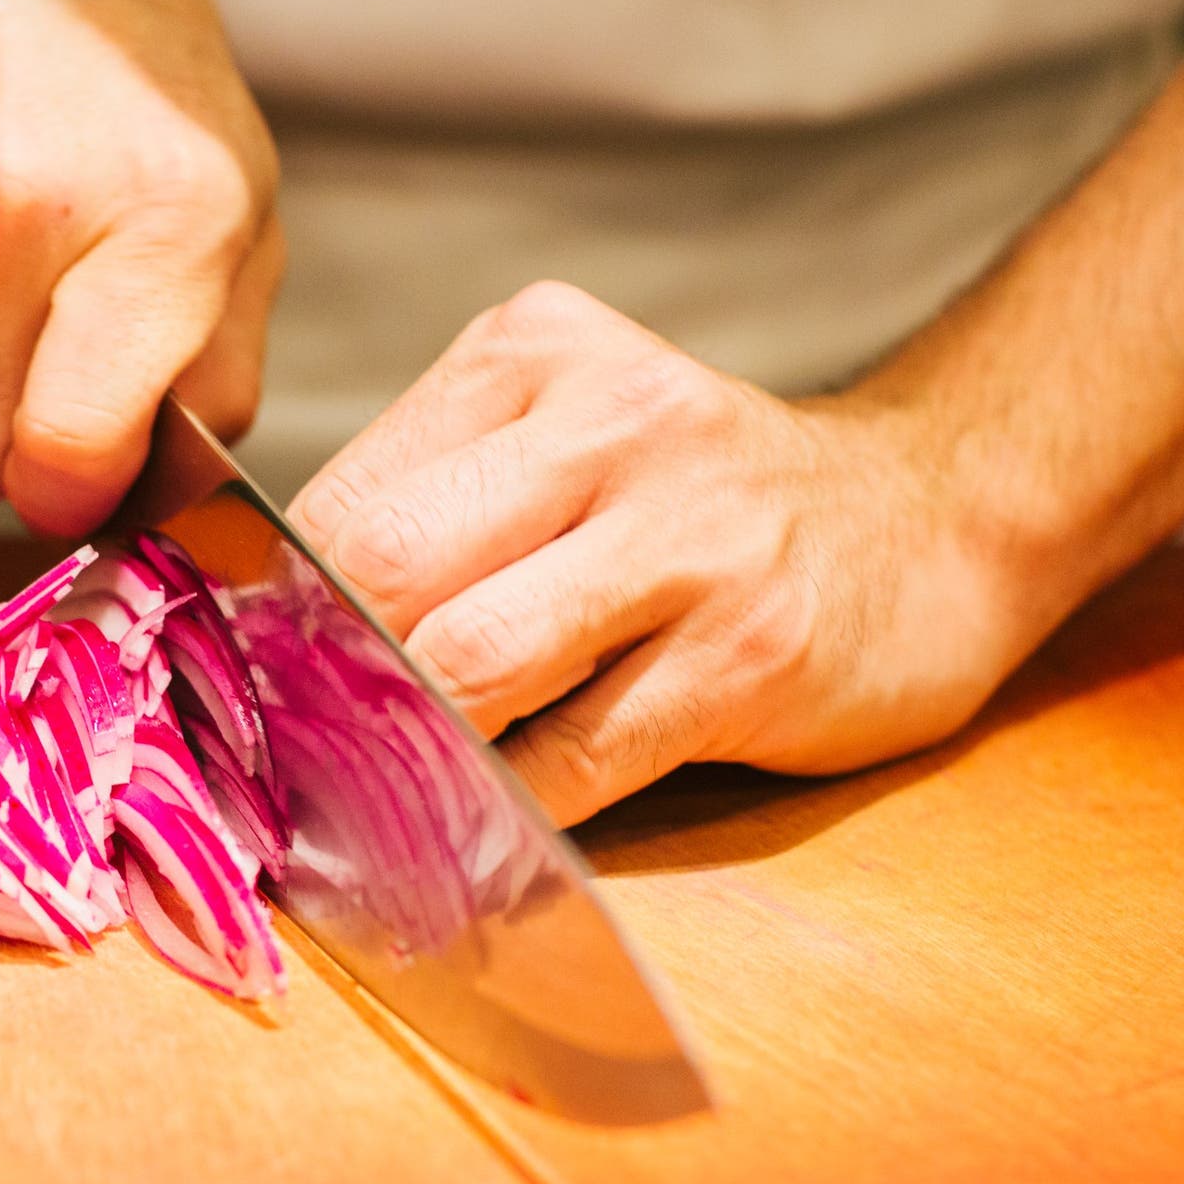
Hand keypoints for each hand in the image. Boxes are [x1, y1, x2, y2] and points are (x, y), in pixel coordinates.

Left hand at [291, 282, 1034, 827]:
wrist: (934, 516)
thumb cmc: (701, 502)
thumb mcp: (567, 436)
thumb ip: (440, 505)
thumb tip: (272, 636)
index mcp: (533, 353)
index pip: (347, 494)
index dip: (276, 608)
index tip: (250, 684)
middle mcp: (612, 423)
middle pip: (388, 568)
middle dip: (323, 679)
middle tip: (292, 752)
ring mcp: (690, 538)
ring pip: (470, 664)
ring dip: (403, 749)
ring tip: (374, 791)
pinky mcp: (749, 655)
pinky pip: (578, 757)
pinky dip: (506, 811)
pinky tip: (481, 830)